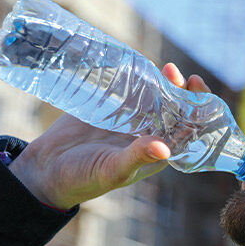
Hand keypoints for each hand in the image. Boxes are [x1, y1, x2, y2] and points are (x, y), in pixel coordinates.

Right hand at [8, 63, 209, 209]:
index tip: (197, 96)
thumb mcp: (112, 170)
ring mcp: (130, 119)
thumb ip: (137, 158)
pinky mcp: (111, 106)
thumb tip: (165, 148)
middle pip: (174, 109)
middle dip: (182, 92)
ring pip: (155, 96)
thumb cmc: (83, 179)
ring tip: (166, 68)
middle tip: (177, 74)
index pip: (187, 130)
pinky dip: (138, 78)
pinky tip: (140, 66)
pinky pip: (131, 89)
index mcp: (157, 153)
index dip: (198, 113)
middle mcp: (148, 134)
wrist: (46, 169)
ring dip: (163, 82)